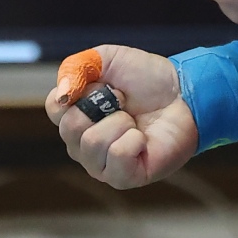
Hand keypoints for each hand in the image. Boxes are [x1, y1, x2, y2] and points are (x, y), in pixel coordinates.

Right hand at [44, 44, 196, 188]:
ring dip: (120, 122)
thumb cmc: (145, 78)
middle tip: (123, 101)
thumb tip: (62, 94)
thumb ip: (76, 68)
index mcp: (76, 116)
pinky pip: (116, 157)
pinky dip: (134, 140)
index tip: (102, 84)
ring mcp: (102, 164)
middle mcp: (83, 144)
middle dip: (103, 105)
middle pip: (70, 127)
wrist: (183, 93)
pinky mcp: (124, 178)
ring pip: (91, 143)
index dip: (77, 91)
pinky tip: (143, 139)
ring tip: (135, 120)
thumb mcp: (106, 59)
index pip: (54, 107)